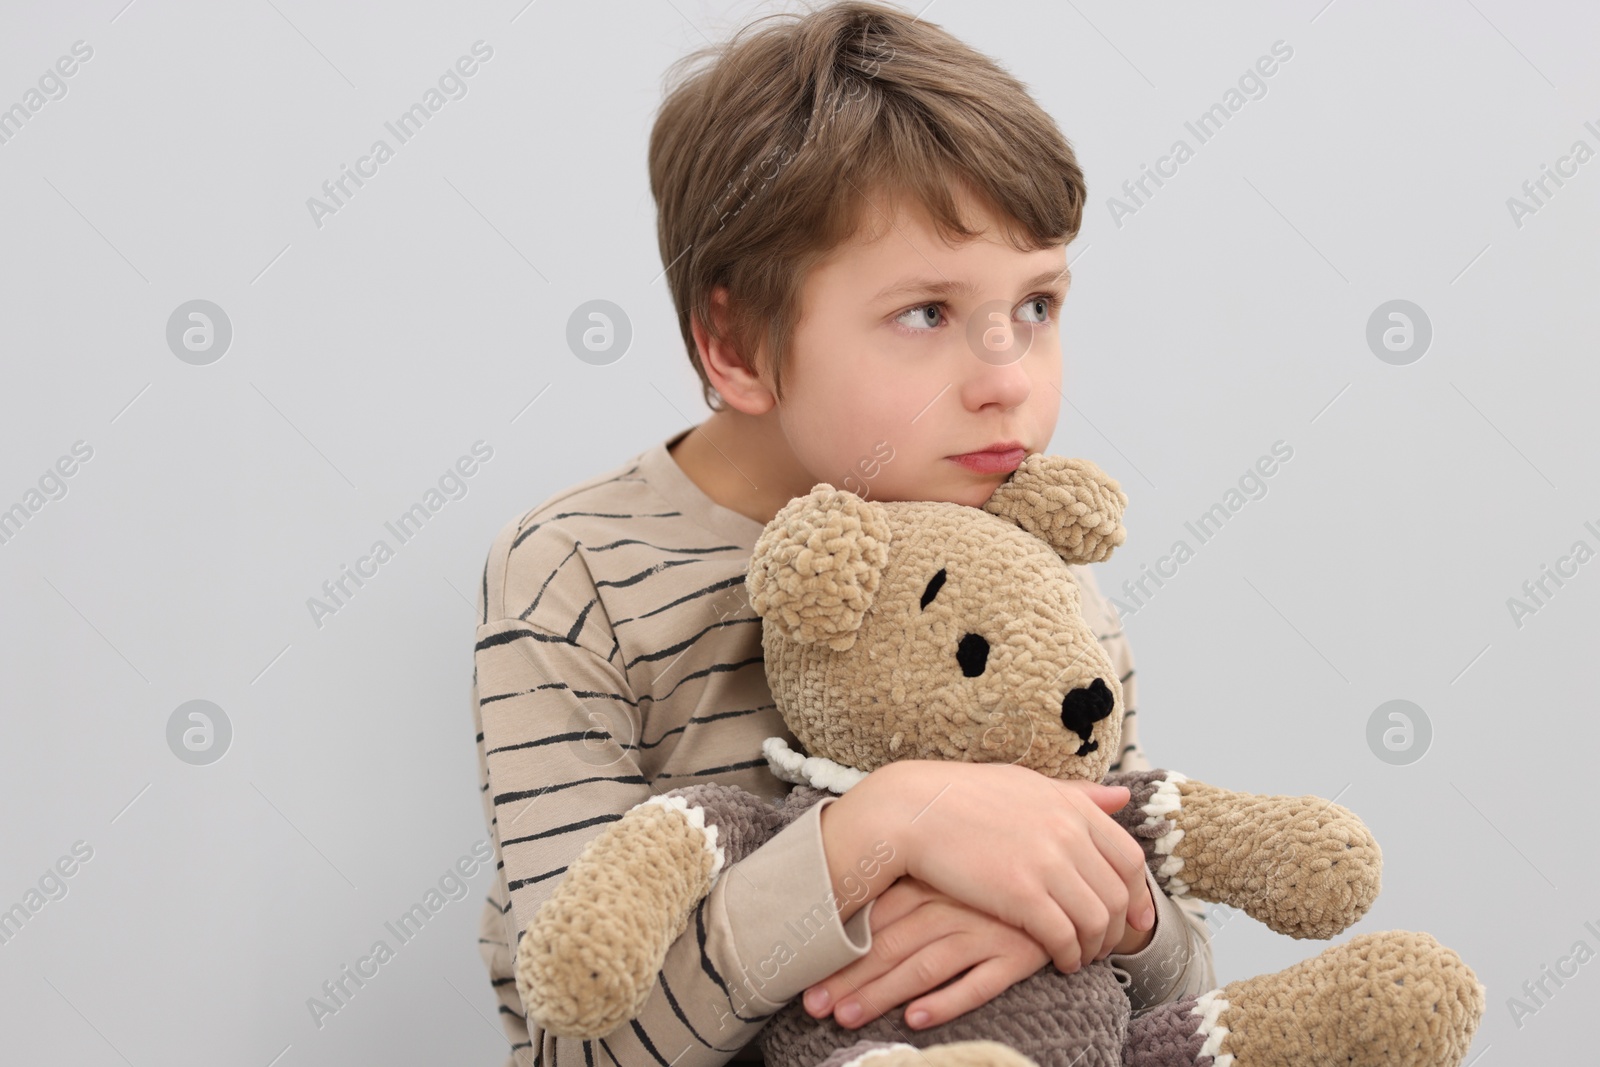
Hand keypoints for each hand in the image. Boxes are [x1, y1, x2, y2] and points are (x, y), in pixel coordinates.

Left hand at [803, 874, 1050, 1030]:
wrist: (1072, 876)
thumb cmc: (998, 874)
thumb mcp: (952, 870)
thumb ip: (910, 888)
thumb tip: (854, 914)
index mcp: (933, 881)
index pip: (875, 918)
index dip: (840, 951)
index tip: (807, 977)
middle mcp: (953, 904)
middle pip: (890, 945)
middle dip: (849, 979)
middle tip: (814, 1007)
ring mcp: (986, 930)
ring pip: (924, 966)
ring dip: (883, 994)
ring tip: (847, 1018)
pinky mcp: (1018, 954)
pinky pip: (979, 982)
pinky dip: (947, 1002)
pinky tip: (917, 1020)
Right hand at [860, 761, 1155, 973]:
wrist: (913, 809)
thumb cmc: (963, 797)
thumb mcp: (1027, 786)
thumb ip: (1076, 796)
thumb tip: (1122, 799)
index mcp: (1071, 806)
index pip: (1129, 857)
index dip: (1138, 894)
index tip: (1135, 918)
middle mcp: (1068, 833)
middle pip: (1117, 894)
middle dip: (1117, 928)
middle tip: (1103, 945)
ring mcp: (1047, 863)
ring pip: (1097, 920)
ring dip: (1094, 947)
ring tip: (1080, 957)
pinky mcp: (1022, 895)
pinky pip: (1065, 937)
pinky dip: (1069, 955)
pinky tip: (1059, 961)